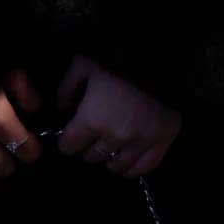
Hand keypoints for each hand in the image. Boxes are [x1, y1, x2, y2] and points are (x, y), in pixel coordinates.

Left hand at [55, 53, 181, 177]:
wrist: (162, 54)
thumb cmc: (117, 57)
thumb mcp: (84, 63)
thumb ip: (68, 86)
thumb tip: (61, 107)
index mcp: (92, 118)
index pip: (69, 146)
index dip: (67, 139)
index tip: (70, 133)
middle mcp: (114, 137)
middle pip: (91, 157)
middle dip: (88, 146)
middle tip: (92, 133)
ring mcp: (139, 143)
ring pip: (115, 167)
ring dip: (109, 157)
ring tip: (110, 143)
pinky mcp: (161, 143)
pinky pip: (142, 169)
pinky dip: (132, 167)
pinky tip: (127, 157)